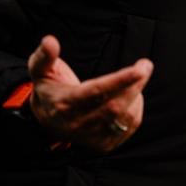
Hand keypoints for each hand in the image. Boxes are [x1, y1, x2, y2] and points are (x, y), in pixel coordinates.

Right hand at [26, 34, 152, 151]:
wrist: (47, 121)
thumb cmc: (49, 90)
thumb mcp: (40, 71)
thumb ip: (44, 56)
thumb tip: (50, 41)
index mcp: (65, 104)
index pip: (97, 92)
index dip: (120, 80)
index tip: (139, 69)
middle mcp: (78, 123)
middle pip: (115, 105)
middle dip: (135, 84)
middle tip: (145, 66)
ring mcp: (91, 137)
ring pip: (124, 117)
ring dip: (136, 94)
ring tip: (135, 79)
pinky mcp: (103, 144)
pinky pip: (128, 127)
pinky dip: (136, 109)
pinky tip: (131, 96)